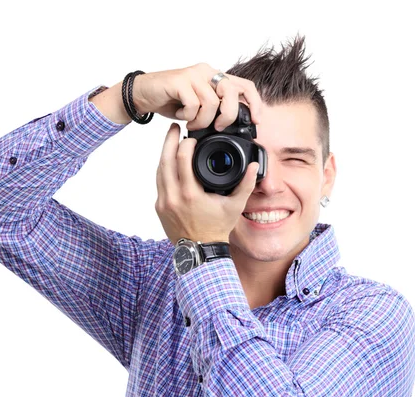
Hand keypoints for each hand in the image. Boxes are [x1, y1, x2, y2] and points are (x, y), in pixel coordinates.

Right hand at [133, 63, 262, 130]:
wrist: (143, 94)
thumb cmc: (171, 101)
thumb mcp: (199, 106)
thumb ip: (216, 109)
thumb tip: (234, 124)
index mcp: (215, 77)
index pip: (244, 85)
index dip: (254, 103)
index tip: (256, 121)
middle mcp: (207, 72)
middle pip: (231, 92)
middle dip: (228, 116)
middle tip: (217, 128)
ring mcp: (193, 75)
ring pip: (212, 102)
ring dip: (203, 121)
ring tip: (193, 124)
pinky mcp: (180, 81)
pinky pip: (194, 104)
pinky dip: (189, 117)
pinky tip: (181, 117)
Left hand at [155, 123, 259, 244]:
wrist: (201, 250)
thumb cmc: (217, 229)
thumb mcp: (235, 206)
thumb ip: (246, 184)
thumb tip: (254, 166)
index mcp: (190, 195)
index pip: (181, 159)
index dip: (185, 143)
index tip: (191, 137)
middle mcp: (173, 197)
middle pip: (164, 160)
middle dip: (168, 141)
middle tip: (173, 128)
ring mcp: (164, 203)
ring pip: (159, 171)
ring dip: (164, 154)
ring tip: (170, 141)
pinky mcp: (159, 207)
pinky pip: (159, 183)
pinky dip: (163, 170)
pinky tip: (169, 162)